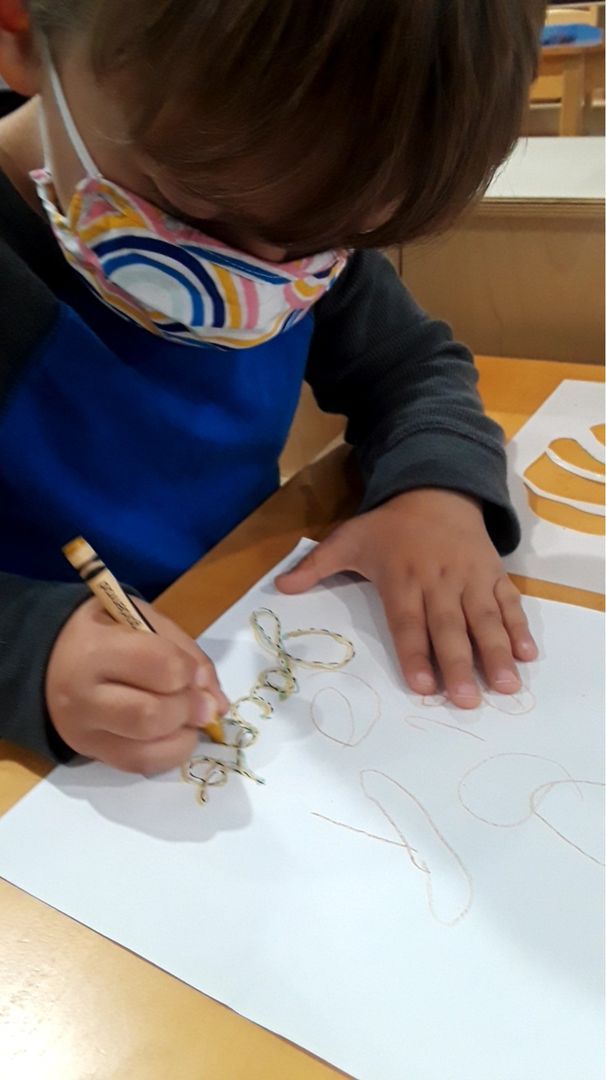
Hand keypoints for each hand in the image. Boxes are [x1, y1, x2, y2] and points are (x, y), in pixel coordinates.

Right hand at [46, 597, 228, 773]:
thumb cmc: (105, 632)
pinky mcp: (92, 754)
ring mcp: (84, 732)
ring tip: (187, 719)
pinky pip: (140, 765)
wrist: (49, 658)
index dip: (189, 672)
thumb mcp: (143, 619)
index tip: (193, 672)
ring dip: (183, 737)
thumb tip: (218, 703)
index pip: (159, 667)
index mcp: (95, 650)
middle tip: (201, 703)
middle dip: (189, 711)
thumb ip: (186, 653)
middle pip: (151, 716)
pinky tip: (173, 733)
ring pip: (147, 750)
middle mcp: (83, 696)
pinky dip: (168, 753)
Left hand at [276, 489, 537, 708]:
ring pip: (485, 618)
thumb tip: (280, 588)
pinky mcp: (493, 574)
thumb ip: (316, 567)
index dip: (416, 653)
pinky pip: (508, 602)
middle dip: (459, 664)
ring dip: (497, 652)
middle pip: (450, 627)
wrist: (436, 489)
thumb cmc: (389, 525)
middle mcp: (438, 581)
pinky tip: (527, 655)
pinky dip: (519, 627)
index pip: (408, 622)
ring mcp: (470, 578)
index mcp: (402, 577)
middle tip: (467, 701)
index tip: (422, 686)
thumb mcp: (348, 538)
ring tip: (505, 686)